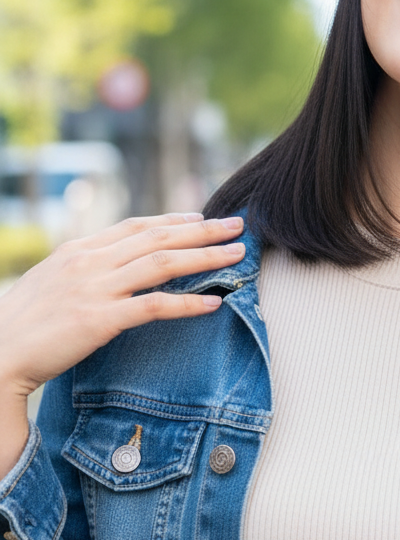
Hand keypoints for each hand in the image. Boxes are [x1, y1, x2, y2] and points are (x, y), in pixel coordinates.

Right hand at [0, 213, 245, 398]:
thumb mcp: (53, 280)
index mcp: (79, 249)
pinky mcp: (99, 320)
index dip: (174, 220)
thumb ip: (87, 267)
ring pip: (163, 264)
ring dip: (206, 257)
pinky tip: (214, 303)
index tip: (201, 217)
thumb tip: (118, 262)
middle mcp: (90, 262)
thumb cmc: (22, 323)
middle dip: (203, 230)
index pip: (137, 225)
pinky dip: (188, 303)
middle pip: (158, 238)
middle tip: (237, 225)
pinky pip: (154, 307)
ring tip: (237, 254)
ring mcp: (95, 289)